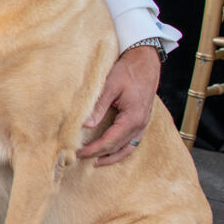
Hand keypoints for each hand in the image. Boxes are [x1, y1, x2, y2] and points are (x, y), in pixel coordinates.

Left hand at [76, 45, 160, 164]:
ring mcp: (143, 124)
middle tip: (80, 158)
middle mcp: (140, 125)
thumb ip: (99, 106)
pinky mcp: (142, 120)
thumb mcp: (110, 85)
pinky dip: (121, 149)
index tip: (77, 153)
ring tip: (96, 161)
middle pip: (118, 148)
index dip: (93, 150)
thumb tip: (86, 126)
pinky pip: (132, 142)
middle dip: (99, 155)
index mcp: (132, 118)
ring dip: (112, 156)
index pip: (110, 141)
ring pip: (128, 148)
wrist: (146, 61)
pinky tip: (111, 150)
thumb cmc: (128, 71)